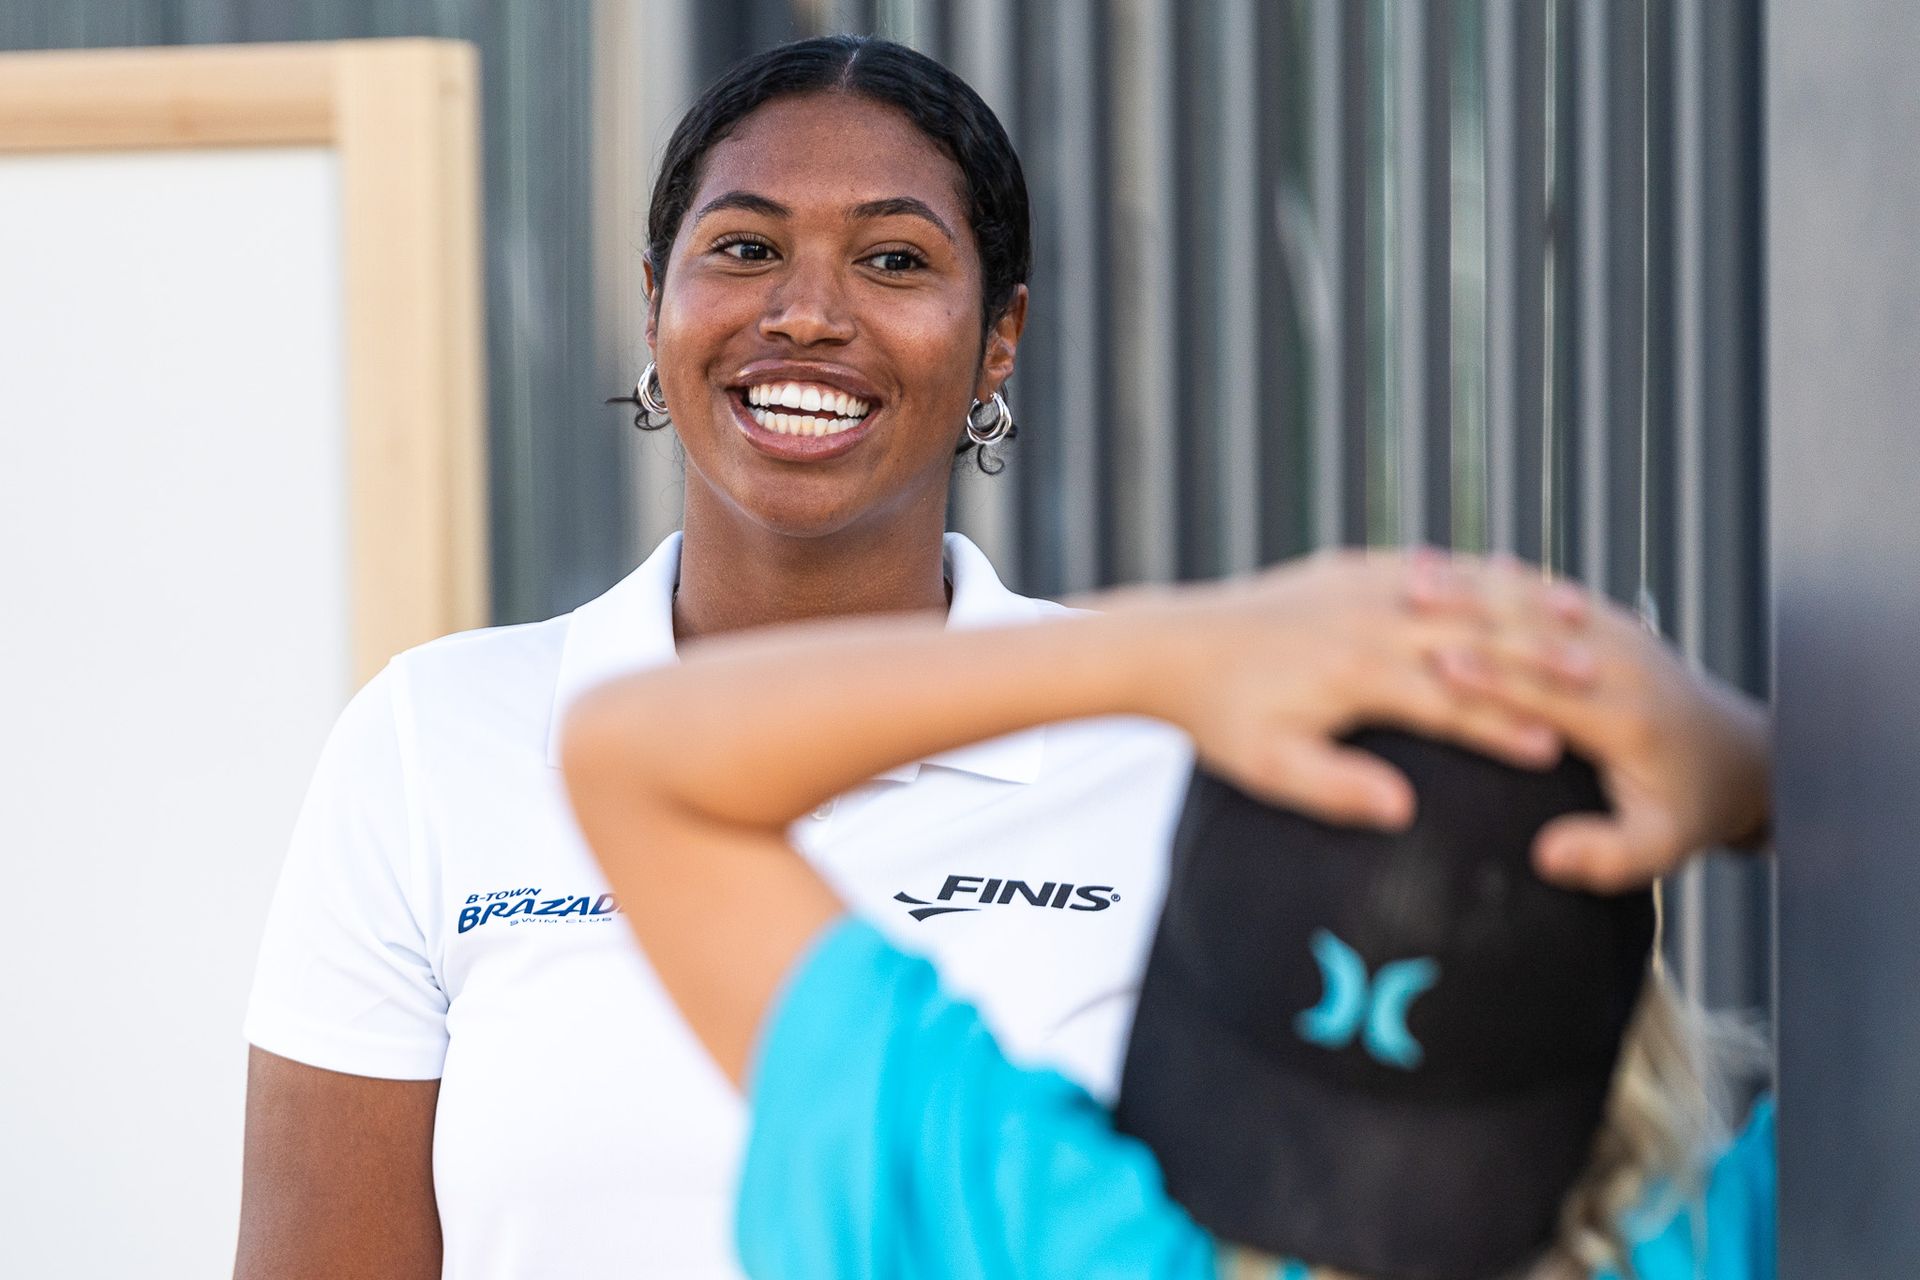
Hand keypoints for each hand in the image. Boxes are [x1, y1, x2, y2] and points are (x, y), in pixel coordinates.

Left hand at [1121, 549, 1571, 831]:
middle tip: (1601, 676)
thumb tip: (1404, 809)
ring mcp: (1357, 586)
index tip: (1557, 749)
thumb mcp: (1268, 768)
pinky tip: (1504, 576)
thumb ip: (1337, 789)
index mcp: (1356, 674)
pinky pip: (1422, 566)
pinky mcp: (1344, 569)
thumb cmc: (1218, 718)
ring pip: (1457, 593)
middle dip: (1536, 658)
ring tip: (1578, 614)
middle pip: (1470, 639)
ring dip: (1516, 604)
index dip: (1505, 727)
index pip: (1451, 702)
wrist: (1169, 646)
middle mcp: (1365, 621)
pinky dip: (1469, 574)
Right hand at [1416, 558, 1771, 890]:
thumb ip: (1606, 857)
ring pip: (1535, 599)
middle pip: (1534, 632)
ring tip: (1417, 580)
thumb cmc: (1687, 807)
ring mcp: (1617, 633)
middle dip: (1470, 619)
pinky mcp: (1606, 620)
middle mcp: (1623, 664)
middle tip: (1409, 610)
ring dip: (1474, 589)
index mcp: (1626, 718)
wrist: (1738, 758)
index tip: (1438, 669)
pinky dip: (1495, 580)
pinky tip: (1452, 568)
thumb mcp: (1659, 848)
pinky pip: (1543, 589)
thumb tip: (1546, 856)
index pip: (1549, 692)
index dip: (1492, 680)